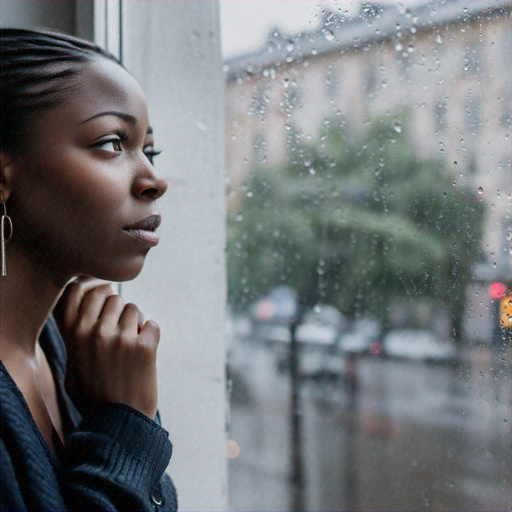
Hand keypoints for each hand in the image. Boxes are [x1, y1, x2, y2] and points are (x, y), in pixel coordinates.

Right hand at [53, 276, 158, 418]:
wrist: (119, 423)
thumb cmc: (95, 396)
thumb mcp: (72, 369)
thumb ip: (76, 339)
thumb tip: (86, 310)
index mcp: (73, 336)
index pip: (79, 291)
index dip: (93, 290)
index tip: (103, 296)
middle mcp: (94, 332)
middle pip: (111, 296)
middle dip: (118, 310)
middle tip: (121, 330)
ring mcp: (120, 338)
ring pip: (133, 309)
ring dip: (136, 323)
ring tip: (132, 345)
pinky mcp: (144, 346)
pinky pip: (151, 324)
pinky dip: (151, 335)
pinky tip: (145, 352)